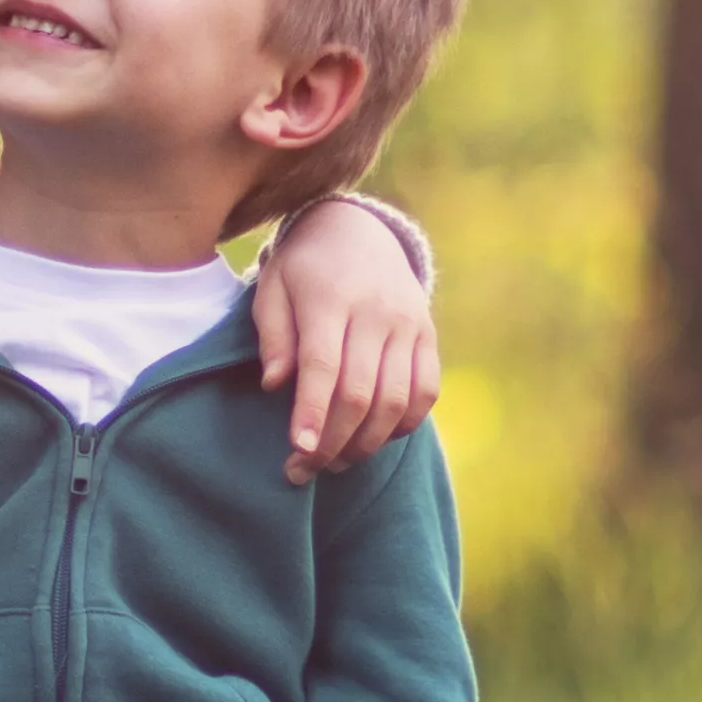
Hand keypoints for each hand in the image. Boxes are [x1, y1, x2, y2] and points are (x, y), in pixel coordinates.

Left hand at [252, 196, 439, 479]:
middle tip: (303, 472)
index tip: (299, 451)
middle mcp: (376, 313)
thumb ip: (273, 336)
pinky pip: (426, 391)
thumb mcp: (272, 288)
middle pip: (360, 393)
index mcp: (330, 299)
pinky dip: (404, 424)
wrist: (357, 230)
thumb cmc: (302, 268)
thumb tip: (275, 385)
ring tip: (336, 462)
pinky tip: (375, 439)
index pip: (323, 366)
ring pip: (396, 400)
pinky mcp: (428, 335)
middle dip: (332, 441)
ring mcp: (409, 324)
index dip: (312, 413)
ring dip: (367, 442)